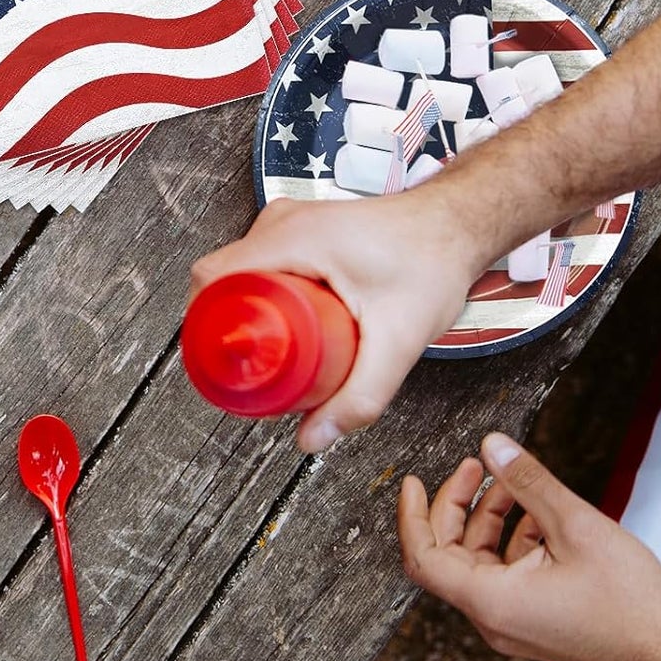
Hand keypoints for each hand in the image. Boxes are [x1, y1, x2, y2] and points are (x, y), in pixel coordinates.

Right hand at [188, 193, 479, 451]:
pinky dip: (262, 295)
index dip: (204, 321)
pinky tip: (284, 326)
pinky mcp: (303, 230)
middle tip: (251, 366)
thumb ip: (360, 396)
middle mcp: (283, 223)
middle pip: (223, 277)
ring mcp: (291, 222)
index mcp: (292, 238)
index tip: (222, 358)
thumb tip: (314, 438)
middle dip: (229, 325)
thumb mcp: (397, 341)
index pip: (213, 275)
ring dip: (247, 309)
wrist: (456, 225)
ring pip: (241, 270)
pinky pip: (261, 263)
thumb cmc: (432, 262)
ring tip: (269, 351)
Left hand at [399, 434, 660, 660]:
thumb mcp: (573, 525)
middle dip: (458, 503)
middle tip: (475, 466)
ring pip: (480, 560)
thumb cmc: (630, 605)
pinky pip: (507, 573)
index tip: (411, 482)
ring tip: (511, 482)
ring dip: (490, 517)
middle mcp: (494, 618)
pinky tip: (538, 513)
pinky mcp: (535, 620)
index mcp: (490, 601)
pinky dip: (514, 538)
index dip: (412, 514)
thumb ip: (526, 481)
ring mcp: (514, 622)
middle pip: (449, 553)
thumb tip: (491, 444)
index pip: (422, 557)